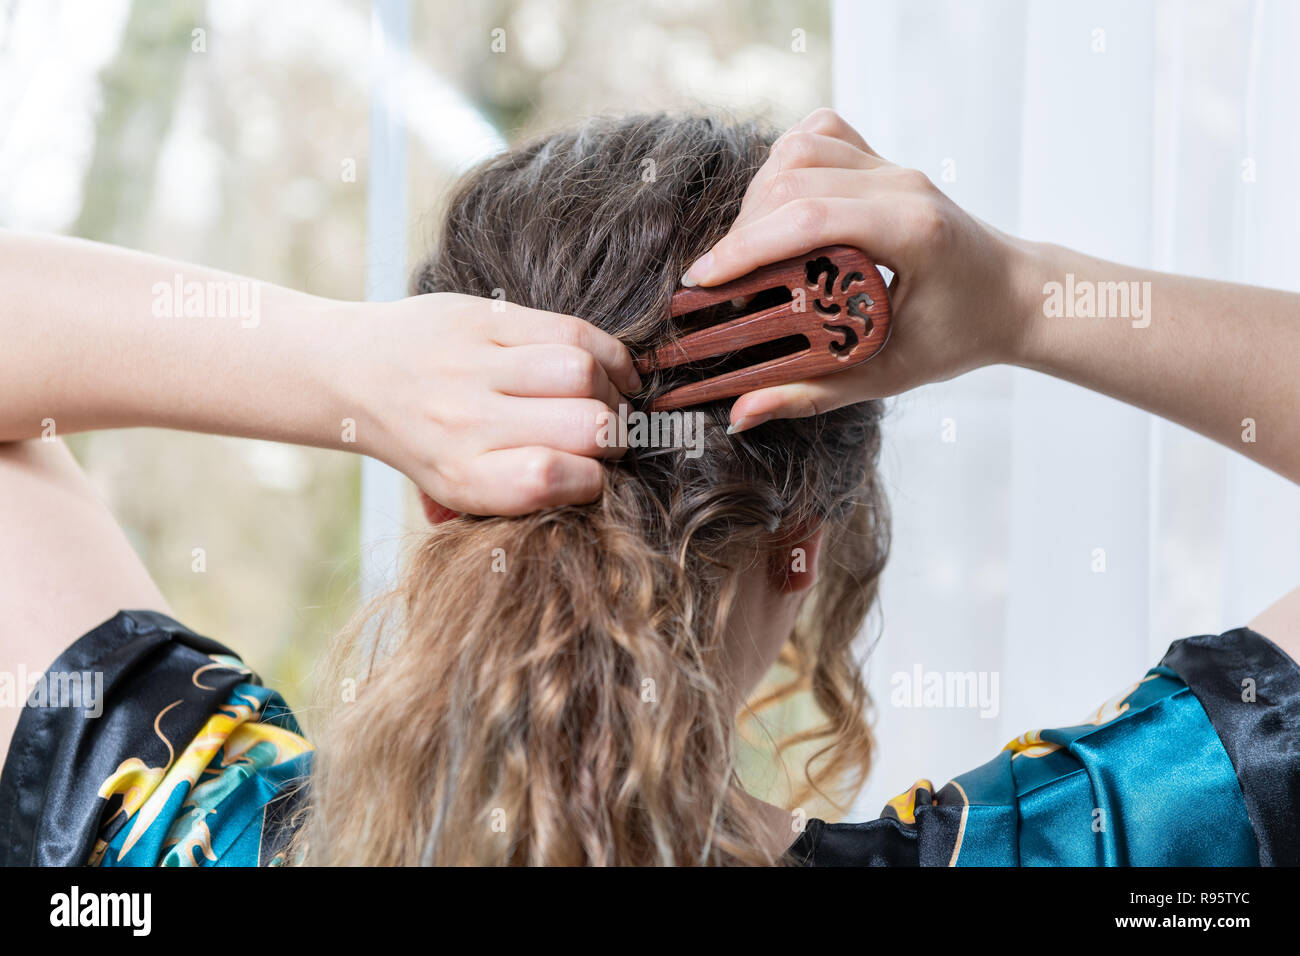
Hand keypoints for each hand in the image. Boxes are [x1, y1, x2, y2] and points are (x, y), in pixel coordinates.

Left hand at [331, 292, 639, 514]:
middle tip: (610, 437)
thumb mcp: (453, 490)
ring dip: (612, 389)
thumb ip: (516, 495)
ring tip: (609, 399)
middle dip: (615, 436)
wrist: (355, 372)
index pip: (552, 479)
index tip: (594, 475)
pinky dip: (608, 352)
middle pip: (583, 426)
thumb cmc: (423, 440)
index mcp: (461, 476)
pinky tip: (610, 369)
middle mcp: (465, 421)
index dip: (593, 479)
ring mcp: (473, 364)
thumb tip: (595, 485)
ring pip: (582, 372)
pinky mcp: (483, 317)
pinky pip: (571, 330)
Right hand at [683, 108, 1039, 431]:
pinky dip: (785, 164)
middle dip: (744, 230)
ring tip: (747, 250)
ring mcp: (894, 165)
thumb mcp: (888, 377)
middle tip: (722, 284)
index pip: (810, 219)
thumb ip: (811, 395)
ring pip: (799, 147)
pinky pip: (818, 136)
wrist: (1015, 295)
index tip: (704, 281)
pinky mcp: (884, 160)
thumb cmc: (959, 337)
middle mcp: (902, 185)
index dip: (746, 247)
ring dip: (758, 196)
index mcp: (912, 231)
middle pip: (794, 178)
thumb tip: (741, 414)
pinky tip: (775, 207)